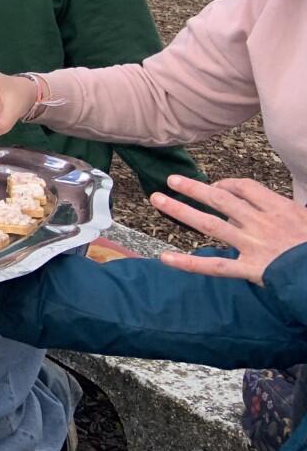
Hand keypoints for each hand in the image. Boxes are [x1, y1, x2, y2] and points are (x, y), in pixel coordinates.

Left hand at [151, 176, 306, 285]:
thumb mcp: (306, 217)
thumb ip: (282, 208)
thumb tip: (258, 201)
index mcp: (278, 208)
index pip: (244, 188)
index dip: (227, 184)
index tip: (216, 185)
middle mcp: (261, 223)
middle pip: (221, 200)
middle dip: (194, 188)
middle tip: (171, 180)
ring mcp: (254, 246)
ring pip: (211, 225)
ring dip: (181, 211)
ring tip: (157, 199)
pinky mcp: (251, 270)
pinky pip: (215, 266)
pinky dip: (189, 263)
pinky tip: (165, 258)